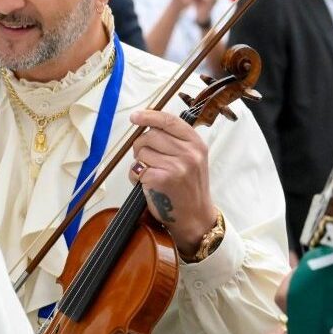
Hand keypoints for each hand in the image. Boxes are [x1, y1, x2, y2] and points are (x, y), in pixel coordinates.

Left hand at [128, 109, 217, 256]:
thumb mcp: (192, 159)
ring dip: (139, 163)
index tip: (135, 117)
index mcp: (196, 144)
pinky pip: (137, 169)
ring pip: (142, 152)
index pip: (169, 121)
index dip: (149, 116)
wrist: (195, 217)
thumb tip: (146, 124)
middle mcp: (189, 153)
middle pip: (150, 135)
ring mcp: (177, 166)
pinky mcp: (163, 179)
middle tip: (146, 159)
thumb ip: (175, 141)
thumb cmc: (188, 188)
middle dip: (141, 146)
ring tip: (151, 175)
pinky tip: (146, 185)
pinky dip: (136, 177)